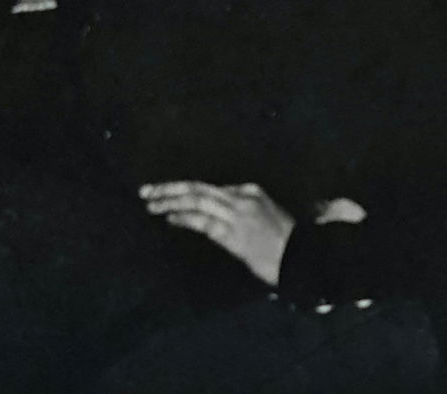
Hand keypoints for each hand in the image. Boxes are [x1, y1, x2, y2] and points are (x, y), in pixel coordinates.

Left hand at [140, 181, 295, 285]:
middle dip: (170, 189)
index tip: (164, 194)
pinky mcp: (234, 233)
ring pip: (197, 200)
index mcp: (249, 191)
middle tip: (145, 191)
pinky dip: (185, 218)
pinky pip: (204, 222)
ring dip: (171, 202)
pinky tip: (170, 219)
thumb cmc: (282, 242)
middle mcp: (241, 197)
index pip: (209, 188)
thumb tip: (211, 214)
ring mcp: (237, 214)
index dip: (183, 190)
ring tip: (151, 204)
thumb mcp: (261, 216)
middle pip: (198, 188)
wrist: (301, 258)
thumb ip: (238, 211)